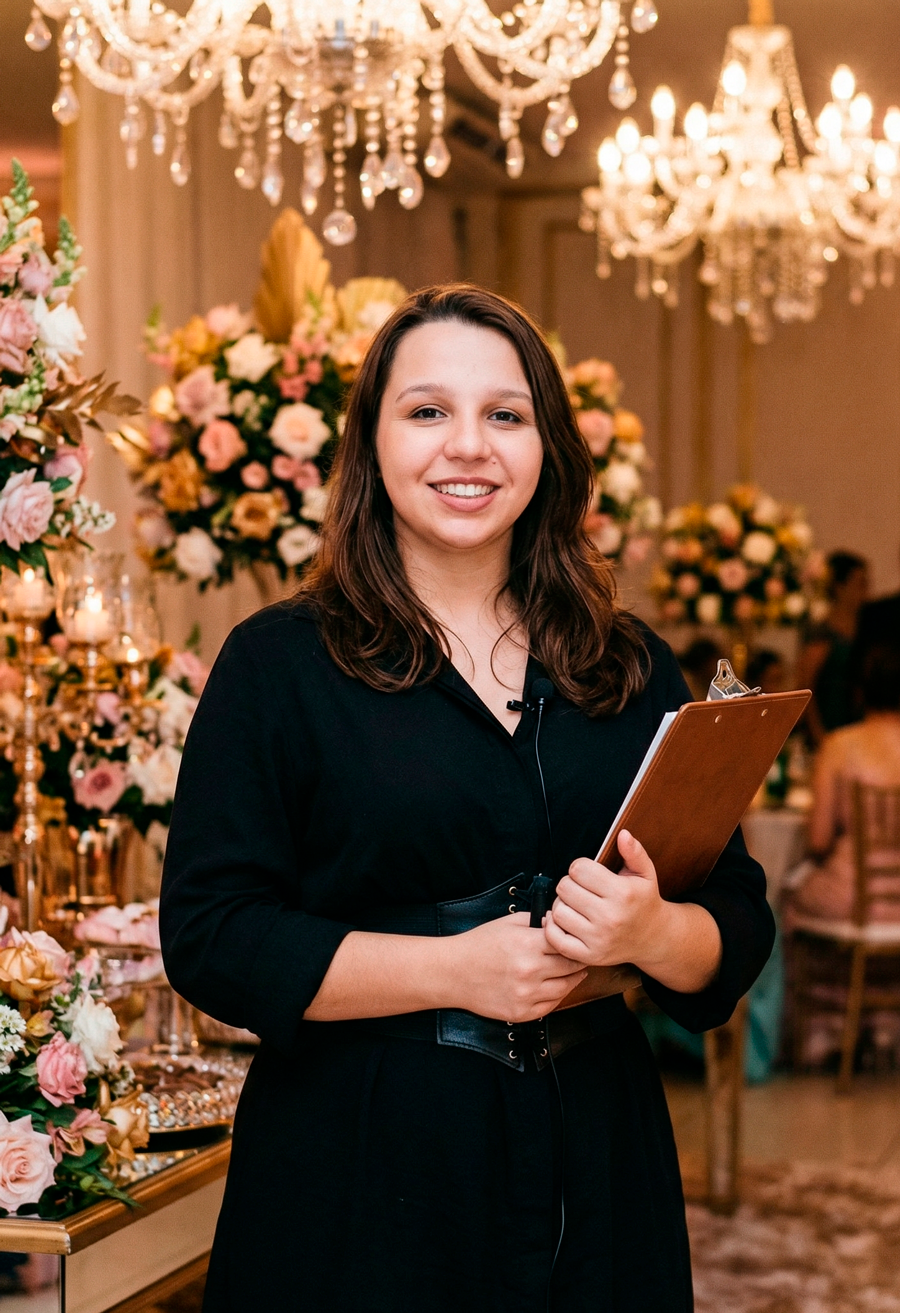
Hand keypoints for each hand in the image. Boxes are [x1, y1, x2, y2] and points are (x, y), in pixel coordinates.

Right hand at [450, 913, 586, 1021]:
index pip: (566, 943)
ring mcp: (526, 995)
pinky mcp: (521, 1013)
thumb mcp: (507, 922)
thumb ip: (536, 920)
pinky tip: (557, 987)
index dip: (573, 940)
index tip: (577, 939)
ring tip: (574, 972)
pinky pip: (551, 1006)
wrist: (453, 972)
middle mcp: (529, 971)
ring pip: (566, 988)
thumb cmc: (478, 945)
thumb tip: (558, 921)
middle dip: (578, 959)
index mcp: (527, 944)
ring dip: (573, 979)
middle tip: (583, 955)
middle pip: (571, 966)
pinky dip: (558, 996)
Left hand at [543, 830, 670, 968]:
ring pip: (557, 911)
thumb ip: (634, 852)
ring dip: (562, 905)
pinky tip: (566, 920)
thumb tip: (623, 834)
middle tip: (581, 889)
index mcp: (622, 893)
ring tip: (576, 905)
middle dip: (570, 884)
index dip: (580, 867)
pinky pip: (555, 937)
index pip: (578, 869)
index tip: (588, 874)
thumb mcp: (645, 874)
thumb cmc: (645, 902)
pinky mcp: (589, 955)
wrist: (654, 939)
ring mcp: (598, 939)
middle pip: (564, 888)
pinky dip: (553, 927)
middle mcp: (609, 917)